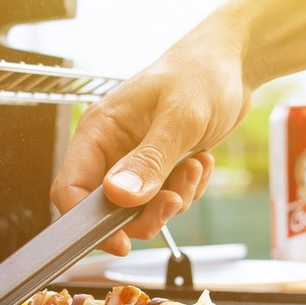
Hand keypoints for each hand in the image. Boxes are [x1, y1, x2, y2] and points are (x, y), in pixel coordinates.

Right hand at [50, 25, 254, 254]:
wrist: (234, 63)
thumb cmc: (202, 72)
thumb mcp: (179, 118)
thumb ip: (149, 160)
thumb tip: (119, 196)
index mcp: (100, 130)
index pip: (70, 189)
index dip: (88, 223)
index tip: (119, 240)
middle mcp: (112, 148)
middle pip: (108, 209)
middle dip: (145, 212)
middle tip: (175, 199)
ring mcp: (136, 158)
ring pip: (140, 209)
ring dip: (173, 199)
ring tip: (193, 167)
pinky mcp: (160, 166)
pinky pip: (166, 199)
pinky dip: (187, 190)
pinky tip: (200, 162)